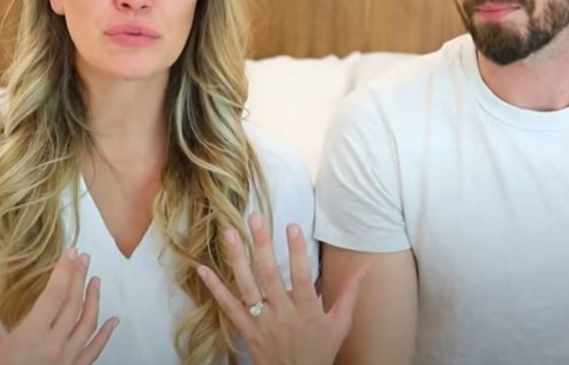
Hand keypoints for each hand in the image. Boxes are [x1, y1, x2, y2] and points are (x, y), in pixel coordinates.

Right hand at [0, 248, 118, 364]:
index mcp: (32, 336)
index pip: (55, 295)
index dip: (64, 271)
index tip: (70, 252)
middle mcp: (54, 346)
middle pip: (74, 304)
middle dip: (79, 277)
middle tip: (83, 257)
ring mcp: (67, 360)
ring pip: (88, 324)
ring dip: (94, 299)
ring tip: (95, 279)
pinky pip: (94, 351)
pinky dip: (106, 334)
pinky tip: (114, 321)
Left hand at [197, 213, 367, 364]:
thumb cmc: (321, 351)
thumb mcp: (341, 323)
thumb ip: (350, 292)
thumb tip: (365, 267)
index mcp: (308, 311)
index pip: (303, 277)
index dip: (297, 251)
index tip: (292, 225)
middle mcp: (284, 315)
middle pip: (270, 276)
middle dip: (262, 245)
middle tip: (255, 217)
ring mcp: (263, 323)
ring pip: (247, 287)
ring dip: (237, 259)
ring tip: (229, 233)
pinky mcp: (247, 330)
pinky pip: (229, 308)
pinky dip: (215, 288)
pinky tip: (203, 269)